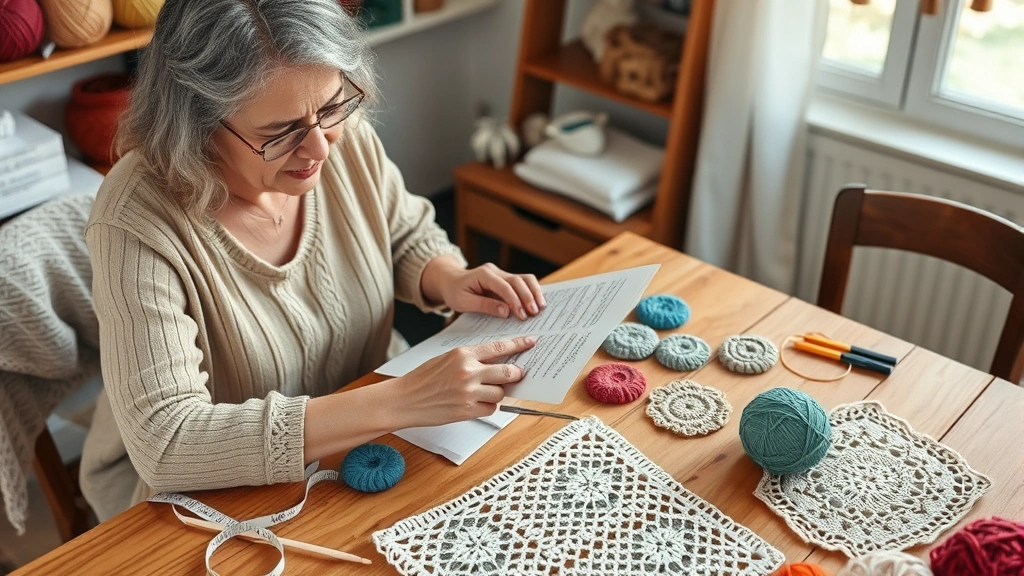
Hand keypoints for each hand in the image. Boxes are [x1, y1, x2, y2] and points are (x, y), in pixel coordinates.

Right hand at [389, 336, 536, 427]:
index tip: (531, 342)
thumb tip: (496, 361)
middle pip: (508, 372)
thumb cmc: (423, 378)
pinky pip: (490, 409)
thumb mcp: (446, 358)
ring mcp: (468, 392)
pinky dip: (487, 407)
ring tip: (483, 392)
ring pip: (501, 393)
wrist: (405, 399)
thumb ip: (471, 359)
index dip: (519, 345)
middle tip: (517, 374)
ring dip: (497, 393)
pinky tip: (474, 404)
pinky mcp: (466, 411)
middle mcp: (468, 371)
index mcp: (463, 354)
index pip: (499, 348)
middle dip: (516, 374)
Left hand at [424, 258, 545, 319]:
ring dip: (534, 292)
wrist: (450, 280)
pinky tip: (537, 302)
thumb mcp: (464, 302)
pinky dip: (532, 291)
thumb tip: (506, 312)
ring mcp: (502, 274)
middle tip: (534, 313)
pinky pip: (523, 283)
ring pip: (525, 278)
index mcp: (484, 274)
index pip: (504, 286)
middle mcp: (495, 271)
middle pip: (518, 280)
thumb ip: (485, 305)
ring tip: (541, 307)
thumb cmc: (455, 292)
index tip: (521, 315)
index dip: (514, 300)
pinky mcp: (506, 279)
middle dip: (528, 297)